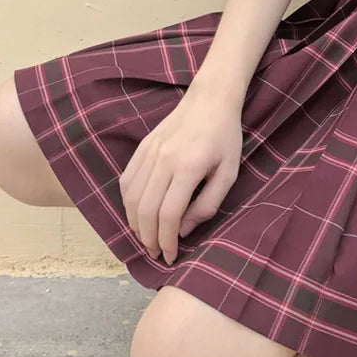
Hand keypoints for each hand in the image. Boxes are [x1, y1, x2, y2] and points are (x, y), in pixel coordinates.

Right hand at [118, 82, 243, 264]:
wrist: (210, 100)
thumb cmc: (225, 137)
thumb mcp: (229, 172)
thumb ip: (207, 204)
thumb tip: (183, 230)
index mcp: (188, 167)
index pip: (168, 214)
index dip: (166, 240)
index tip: (170, 256)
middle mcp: (163, 160)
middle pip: (145, 210)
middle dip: (148, 238)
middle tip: (156, 253)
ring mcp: (149, 152)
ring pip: (131, 198)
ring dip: (135, 224)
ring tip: (147, 238)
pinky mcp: (142, 147)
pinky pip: (127, 181)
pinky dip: (127, 203)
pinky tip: (137, 214)